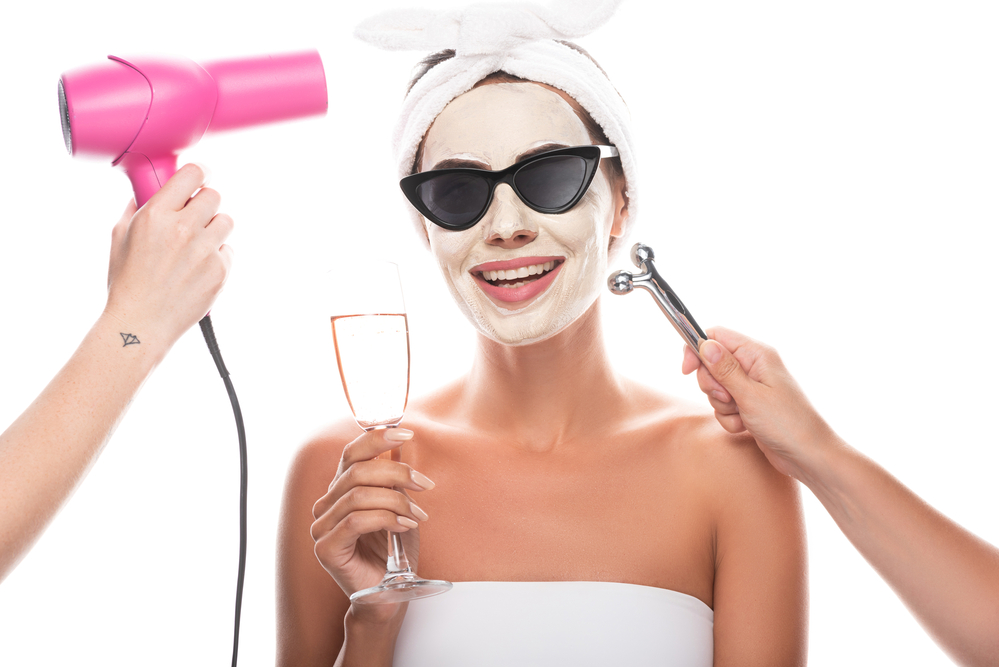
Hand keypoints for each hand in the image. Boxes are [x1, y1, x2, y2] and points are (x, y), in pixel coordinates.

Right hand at [104, 163, 233, 346]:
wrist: (141, 323)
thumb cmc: (127, 282)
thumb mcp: (119, 237)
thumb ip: (136, 208)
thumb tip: (147, 189)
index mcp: (156, 215)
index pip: (193, 174)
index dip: (198, 174)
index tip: (199, 179)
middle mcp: (183, 229)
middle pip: (214, 196)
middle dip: (204, 204)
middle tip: (194, 217)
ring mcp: (205, 250)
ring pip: (225, 221)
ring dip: (213, 229)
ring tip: (195, 246)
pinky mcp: (220, 271)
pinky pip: (228, 250)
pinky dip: (217, 257)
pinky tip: (197, 269)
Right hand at [310, 428, 432, 616]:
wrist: (389, 593)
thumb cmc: (394, 551)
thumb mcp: (398, 506)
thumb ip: (393, 479)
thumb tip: (402, 444)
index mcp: (340, 491)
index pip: (351, 454)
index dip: (376, 439)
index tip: (407, 433)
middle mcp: (326, 505)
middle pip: (357, 472)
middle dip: (397, 473)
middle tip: (424, 484)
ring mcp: (322, 527)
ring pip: (359, 495)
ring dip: (396, 500)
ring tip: (418, 514)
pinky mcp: (326, 548)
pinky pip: (356, 520)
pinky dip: (386, 518)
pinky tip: (404, 525)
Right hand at [681, 326, 835, 480]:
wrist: (808, 455)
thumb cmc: (787, 423)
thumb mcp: (750, 395)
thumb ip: (724, 369)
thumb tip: (703, 344)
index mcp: (757, 354)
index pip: (716, 337)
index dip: (697, 350)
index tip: (687, 370)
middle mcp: (754, 366)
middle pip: (711, 364)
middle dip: (712, 385)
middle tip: (728, 398)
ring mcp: (752, 387)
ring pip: (716, 388)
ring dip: (722, 406)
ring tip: (742, 415)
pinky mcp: (749, 406)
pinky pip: (724, 407)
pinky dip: (730, 419)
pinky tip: (746, 427)